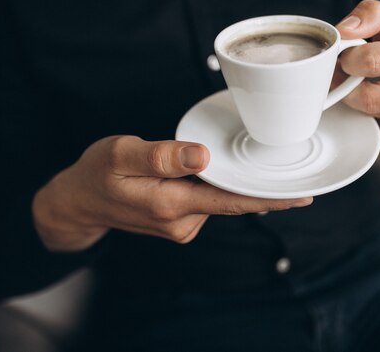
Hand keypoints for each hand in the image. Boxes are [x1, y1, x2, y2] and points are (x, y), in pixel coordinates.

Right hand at [32, 135, 311, 251]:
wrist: (78, 201)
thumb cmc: (97, 173)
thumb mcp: (121, 154)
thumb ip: (161, 155)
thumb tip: (201, 155)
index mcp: (170, 203)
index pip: (231, 202)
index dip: (269, 199)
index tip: (300, 197)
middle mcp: (181, 220)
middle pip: (234, 203)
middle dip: (266, 193)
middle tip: (300, 180)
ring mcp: (181, 225)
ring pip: (220, 200)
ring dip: (237, 184)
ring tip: (253, 164)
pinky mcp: (179, 221)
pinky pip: (208, 201)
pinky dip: (218, 188)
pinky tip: (217, 172)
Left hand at [335, 0, 379, 139]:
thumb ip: (369, 14)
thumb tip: (344, 32)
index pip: (371, 62)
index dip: (347, 58)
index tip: (344, 55)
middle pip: (368, 98)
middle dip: (347, 84)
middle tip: (344, 72)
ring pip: (371, 115)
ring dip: (356, 99)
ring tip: (364, 81)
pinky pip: (379, 127)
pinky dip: (371, 112)